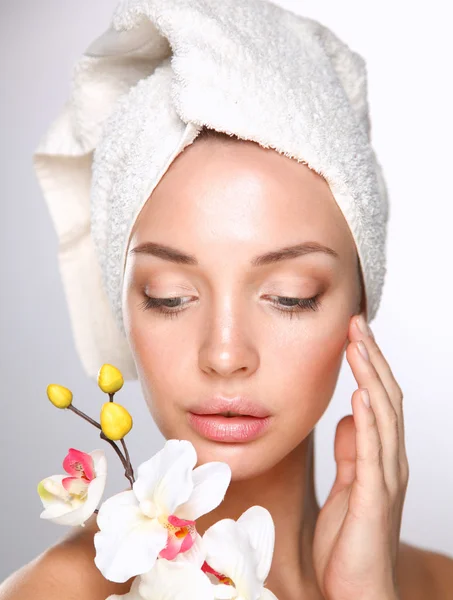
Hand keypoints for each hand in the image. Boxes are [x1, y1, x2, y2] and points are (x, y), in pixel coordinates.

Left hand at [312, 314, 408, 599]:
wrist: (357, 588)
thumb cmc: (350, 540)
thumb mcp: (347, 484)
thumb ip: (352, 451)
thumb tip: (349, 417)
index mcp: (381, 456)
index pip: (379, 399)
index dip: (369, 365)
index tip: (353, 333)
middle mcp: (389, 461)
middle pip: (385, 398)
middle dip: (371, 358)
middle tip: (357, 323)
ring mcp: (384, 478)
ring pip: (382, 416)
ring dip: (371, 377)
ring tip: (358, 344)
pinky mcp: (372, 497)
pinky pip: (372, 452)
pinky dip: (368, 420)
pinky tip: (360, 394)